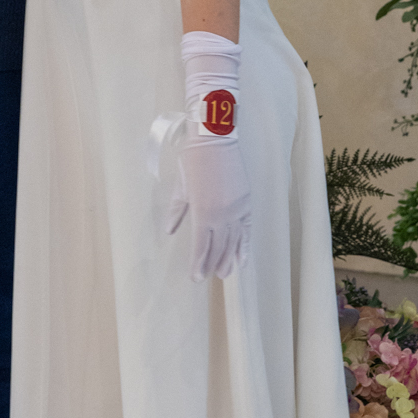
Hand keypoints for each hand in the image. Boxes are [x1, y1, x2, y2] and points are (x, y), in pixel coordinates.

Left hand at [169, 131, 250, 280]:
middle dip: (213, 264)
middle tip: (210, 277)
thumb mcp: (181, 187)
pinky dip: (244, 245)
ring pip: (233, 241)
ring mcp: (236, 209)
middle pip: (218, 247)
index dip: (198, 263)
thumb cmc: (193, 160)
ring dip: (229, 259)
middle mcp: (221, 215)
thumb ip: (176, 211)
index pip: (201, 245)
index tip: (196, 277)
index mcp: (202, 212)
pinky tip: (242, 259)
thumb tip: (170, 230)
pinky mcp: (246, 202)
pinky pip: (247, 229)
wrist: (215, 140)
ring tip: (225, 273)